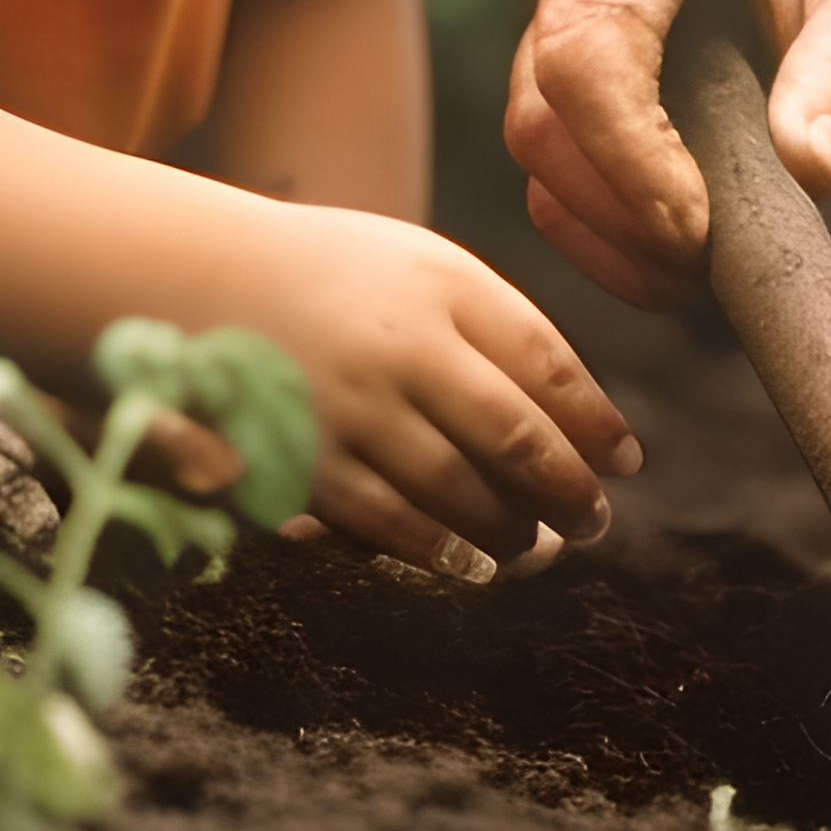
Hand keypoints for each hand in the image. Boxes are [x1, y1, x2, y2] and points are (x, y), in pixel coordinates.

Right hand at [189, 202, 642, 579]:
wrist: (205, 278)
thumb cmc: (344, 280)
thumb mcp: (426, 269)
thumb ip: (504, 330)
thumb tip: (586, 425)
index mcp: (442, 283)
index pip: (546, 363)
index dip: (595, 423)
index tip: (625, 461)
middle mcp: (401, 343)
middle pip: (513, 435)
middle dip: (567, 489)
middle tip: (593, 522)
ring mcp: (349, 406)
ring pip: (459, 491)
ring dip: (512, 530)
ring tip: (536, 545)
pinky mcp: (304, 462)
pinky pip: (390, 522)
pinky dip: (441, 549)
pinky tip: (469, 561)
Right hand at [502, 0, 830, 307]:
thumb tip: (808, 172)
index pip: (598, 35)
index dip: (630, 152)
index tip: (697, 230)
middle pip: (547, 97)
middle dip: (618, 206)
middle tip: (711, 263)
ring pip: (535, 135)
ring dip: (604, 228)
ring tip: (701, 266)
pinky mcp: (555, 43)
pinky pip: (545, 156)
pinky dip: (594, 226)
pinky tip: (668, 256)